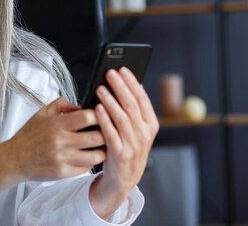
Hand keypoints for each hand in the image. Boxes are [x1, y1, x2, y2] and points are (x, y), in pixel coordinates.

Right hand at [6, 97, 105, 181]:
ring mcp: (62, 158)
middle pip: (97, 137)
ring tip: (102, 145)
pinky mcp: (63, 172)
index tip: (103, 115)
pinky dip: (91, 162)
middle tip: (109, 131)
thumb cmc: (29, 135)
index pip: (87, 117)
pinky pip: (86, 168)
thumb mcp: (42, 113)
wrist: (15, 159)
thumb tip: (82, 105)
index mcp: (56, 124)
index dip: (99, 115)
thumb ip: (62, 105)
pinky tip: (90, 156)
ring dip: (103, 150)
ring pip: (96, 155)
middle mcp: (60, 141)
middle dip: (106, 133)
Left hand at [89, 67, 158, 218]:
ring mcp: (134, 145)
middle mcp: (145, 134)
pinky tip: (97, 108)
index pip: (142, 99)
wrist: (123, 178)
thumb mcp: (134, 128)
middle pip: (132, 105)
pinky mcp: (120, 154)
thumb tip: (121, 83)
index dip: (132, 82)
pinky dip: (105, 120)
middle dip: (120, 87)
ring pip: (122, 118)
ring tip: (100, 88)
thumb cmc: (125, 146)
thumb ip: (130, 110)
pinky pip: (112, 134)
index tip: (122, 69)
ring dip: (111, 101)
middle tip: (109, 72)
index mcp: (150, 124)